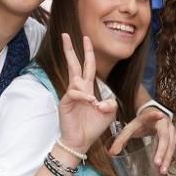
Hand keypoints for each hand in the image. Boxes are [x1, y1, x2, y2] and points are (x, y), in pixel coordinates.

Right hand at [58, 33, 116, 152]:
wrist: (80, 141)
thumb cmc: (93, 127)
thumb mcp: (110, 113)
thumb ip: (111, 102)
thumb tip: (100, 100)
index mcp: (88, 89)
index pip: (87, 66)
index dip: (87, 52)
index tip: (86, 38)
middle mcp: (78, 89)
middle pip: (73, 64)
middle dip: (70, 49)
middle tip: (65, 34)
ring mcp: (70, 95)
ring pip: (76, 79)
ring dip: (86, 90)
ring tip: (93, 106)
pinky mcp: (65, 102)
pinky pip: (74, 92)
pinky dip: (83, 96)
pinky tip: (90, 103)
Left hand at [108, 109, 175, 174]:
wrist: (151, 113)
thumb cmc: (140, 122)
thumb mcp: (129, 128)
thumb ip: (121, 140)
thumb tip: (111, 153)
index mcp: (152, 117)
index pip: (153, 116)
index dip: (156, 116)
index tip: (160, 114)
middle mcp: (164, 122)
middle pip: (165, 138)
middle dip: (162, 152)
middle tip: (158, 164)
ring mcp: (171, 129)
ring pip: (172, 144)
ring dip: (168, 157)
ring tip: (163, 170)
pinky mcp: (174, 135)